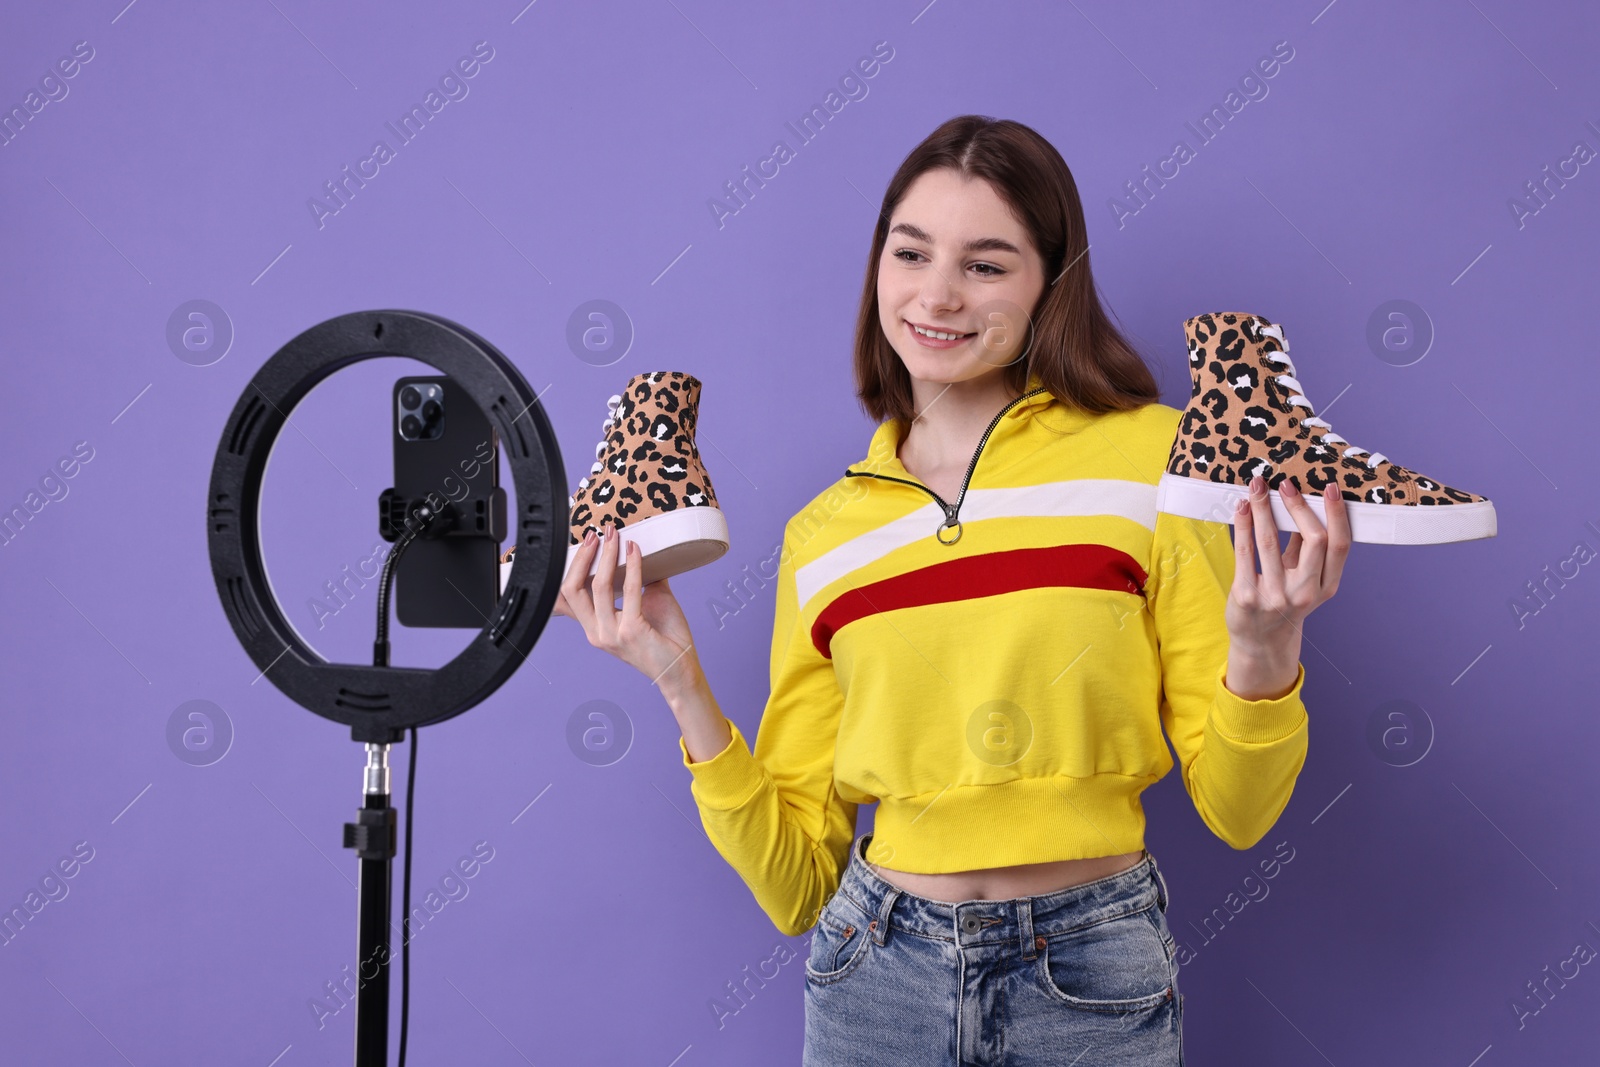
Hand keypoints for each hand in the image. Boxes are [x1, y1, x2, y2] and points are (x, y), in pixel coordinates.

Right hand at [554, 525, 702, 693]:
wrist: (680, 671)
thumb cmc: (665, 641)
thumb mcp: (646, 605)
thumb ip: (638, 582)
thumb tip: (641, 551)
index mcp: (595, 628)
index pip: (569, 595)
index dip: (574, 566)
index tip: (587, 542)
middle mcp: (597, 632)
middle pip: (572, 588)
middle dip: (583, 556)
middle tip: (597, 534)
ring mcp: (612, 634)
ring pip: (598, 586)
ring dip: (607, 555)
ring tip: (616, 535)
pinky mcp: (631, 631)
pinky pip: (629, 589)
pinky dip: (632, 565)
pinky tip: (636, 550)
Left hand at [1223, 475, 1350, 699]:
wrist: (1260, 641)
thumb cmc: (1284, 600)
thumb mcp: (1304, 579)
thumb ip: (1306, 547)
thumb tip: (1304, 503)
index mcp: (1326, 586)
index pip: (1340, 545)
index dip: (1337, 514)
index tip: (1329, 487)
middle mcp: (1305, 593)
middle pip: (1314, 540)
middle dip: (1299, 506)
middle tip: (1285, 484)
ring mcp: (1276, 596)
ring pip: (1271, 541)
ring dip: (1264, 508)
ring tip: (1257, 486)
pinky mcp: (1247, 596)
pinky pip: (1244, 552)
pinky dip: (1243, 525)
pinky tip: (1242, 508)